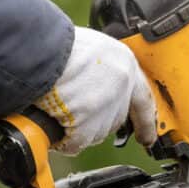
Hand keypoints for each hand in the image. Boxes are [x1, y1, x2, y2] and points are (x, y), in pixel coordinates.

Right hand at [35, 27, 156, 155]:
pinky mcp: (87, 125)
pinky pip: (76, 143)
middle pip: (114, 119)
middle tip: (74, 111)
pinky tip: (52, 122)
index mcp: (125, 63)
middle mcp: (121, 87)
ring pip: (95, 133)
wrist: (40, 49)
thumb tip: (94, 83)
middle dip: (95, 120)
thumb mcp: (91, 47)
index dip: (145, 121)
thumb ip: (101, 68)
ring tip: (56, 106)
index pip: (143, 100)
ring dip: (76, 128)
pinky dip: (63, 139)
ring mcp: (106, 108)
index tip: (148, 137)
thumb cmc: (57, 44)